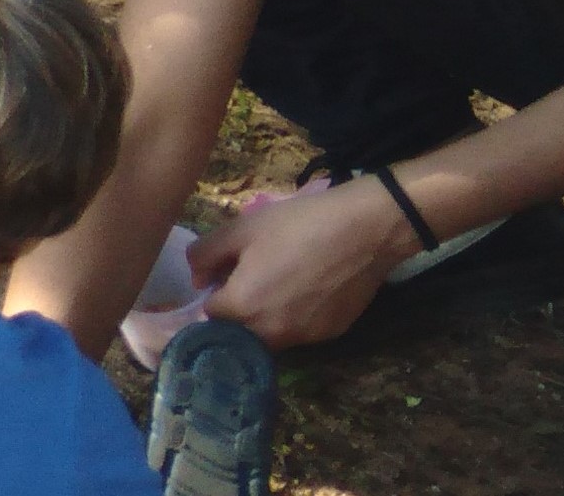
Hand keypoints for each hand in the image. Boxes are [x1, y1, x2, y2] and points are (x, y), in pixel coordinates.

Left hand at [190, 176, 417, 348]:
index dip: (214, 293)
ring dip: (266, 318)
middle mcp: (271, 333)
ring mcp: (304, 338)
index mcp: (242, 308)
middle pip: (239, 332)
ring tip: (282, 283)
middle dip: (237, 312)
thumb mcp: (240, 229)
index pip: (210, 314)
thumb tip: (197, 279)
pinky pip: (300, 332)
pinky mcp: (331, 334)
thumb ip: (205, 256)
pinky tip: (309, 290)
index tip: (225, 276)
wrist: (365, 229)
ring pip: (270, 337)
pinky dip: (295, 318)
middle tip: (252, 279)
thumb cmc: (297, 225)